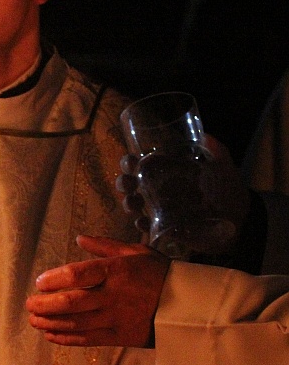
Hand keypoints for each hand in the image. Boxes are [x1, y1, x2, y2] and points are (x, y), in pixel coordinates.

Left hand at [25, 235, 170, 346]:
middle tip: (29, 304)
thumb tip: (81, 238)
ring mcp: (117, 319)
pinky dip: (67, 338)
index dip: (54, 279)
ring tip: (35, 320)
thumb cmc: (159, 275)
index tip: (39, 282)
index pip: (78, 275)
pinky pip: (88, 339)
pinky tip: (51, 335)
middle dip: (45, 304)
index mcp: (117, 271)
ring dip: (51, 323)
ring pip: (76, 323)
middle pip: (72, 302)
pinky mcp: (120, 337)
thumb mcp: (136, 252)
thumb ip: (105, 246)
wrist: (190, 307)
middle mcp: (114, 296)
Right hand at [115, 134, 249, 248]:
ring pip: (134, 204)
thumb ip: (217, 151)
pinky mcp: (166, 228)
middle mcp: (159, 189)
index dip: (129, 162)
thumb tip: (205, 136)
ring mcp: (161, 209)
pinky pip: (147, 226)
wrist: (241, 221)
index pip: (140, 164)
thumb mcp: (225, 169)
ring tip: (135, 204)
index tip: (131, 161)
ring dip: (128, 203)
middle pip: (131, 183)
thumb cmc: (229, 192)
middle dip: (124, 182)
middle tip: (129, 183)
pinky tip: (144, 222)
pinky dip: (141, 224)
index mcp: (168, 172)